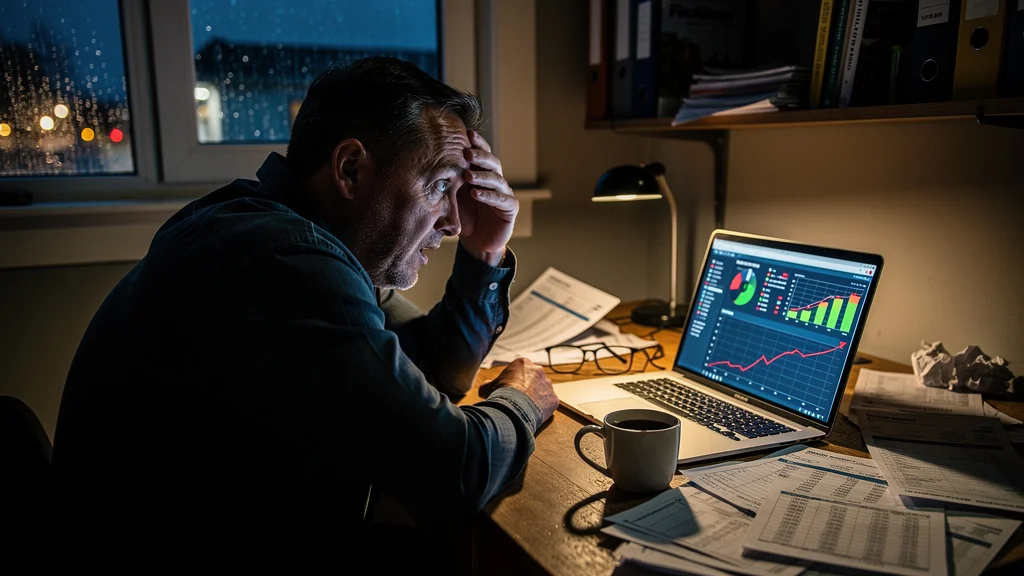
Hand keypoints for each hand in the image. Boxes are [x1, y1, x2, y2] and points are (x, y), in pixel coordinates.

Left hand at [458, 130, 517, 266]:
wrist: (476, 243)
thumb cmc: (464, 217)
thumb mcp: (453, 198)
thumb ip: (448, 183)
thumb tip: (427, 165)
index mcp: (483, 173)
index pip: (482, 154)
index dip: (477, 143)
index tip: (466, 133)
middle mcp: (496, 180)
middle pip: (492, 162)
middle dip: (480, 156)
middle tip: (467, 152)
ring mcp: (505, 193)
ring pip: (497, 179)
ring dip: (482, 175)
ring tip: (468, 175)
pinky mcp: (510, 208)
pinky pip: (502, 199)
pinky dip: (489, 196)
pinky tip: (476, 194)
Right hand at [480, 358, 557, 422]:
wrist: (514, 408)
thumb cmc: (501, 394)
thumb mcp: (489, 387)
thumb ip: (488, 384)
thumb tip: (483, 388)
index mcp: (523, 363)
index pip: (520, 369)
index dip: (515, 379)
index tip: (510, 388)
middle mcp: (538, 370)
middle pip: (534, 378)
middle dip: (528, 386)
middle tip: (519, 398)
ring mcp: (548, 385)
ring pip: (543, 390)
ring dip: (536, 397)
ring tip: (526, 407)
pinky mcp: (554, 398)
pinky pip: (549, 403)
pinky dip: (543, 408)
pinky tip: (533, 413)